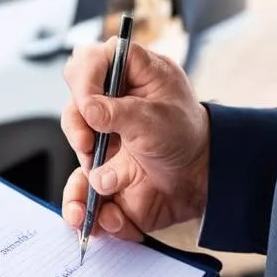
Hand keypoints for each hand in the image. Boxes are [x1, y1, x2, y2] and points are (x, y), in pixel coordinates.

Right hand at [60, 40, 209, 240]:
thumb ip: (120, 113)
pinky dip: (89, 205)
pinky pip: (83, 187)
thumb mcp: (157, 119)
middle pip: (74, 105)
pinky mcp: (102, 166)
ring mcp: (103, 135)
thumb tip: (87, 108)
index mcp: (129, 75)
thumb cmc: (187, 136)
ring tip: (97, 193)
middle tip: (89, 144)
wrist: (201, 179)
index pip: (91, 60)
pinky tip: (107, 216)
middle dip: (77, 128)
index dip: (83, 78)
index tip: (87, 104)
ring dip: (80, 176)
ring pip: (74, 148)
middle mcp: (110, 102)